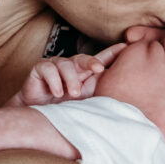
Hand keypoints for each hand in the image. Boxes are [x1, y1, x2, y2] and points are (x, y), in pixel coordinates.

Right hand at [9, 43, 125, 105]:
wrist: (39, 115)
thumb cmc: (64, 107)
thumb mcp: (85, 101)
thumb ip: (100, 94)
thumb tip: (124, 94)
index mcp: (84, 72)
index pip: (100, 60)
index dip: (112, 53)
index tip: (125, 48)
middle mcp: (71, 65)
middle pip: (83, 58)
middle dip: (92, 61)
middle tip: (99, 69)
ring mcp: (55, 65)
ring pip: (66, 64)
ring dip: (71, 79)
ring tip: (74, 94)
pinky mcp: (40, 68)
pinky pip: (48, 69)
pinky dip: (54, 81)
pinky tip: (58, 92)